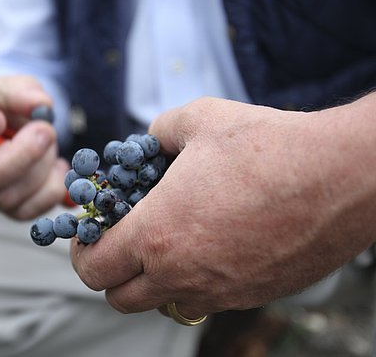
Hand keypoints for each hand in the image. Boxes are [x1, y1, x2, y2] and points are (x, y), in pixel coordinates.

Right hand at [0, 75, 68, 219]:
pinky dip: (52, 187)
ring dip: (39, 165)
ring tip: (48, 137)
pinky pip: (29, 210)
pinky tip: (56, 165)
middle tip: (45, 130)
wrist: (16, 128)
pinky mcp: (5, 211)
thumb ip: (18, 91)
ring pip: (6, 196)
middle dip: (18, 156)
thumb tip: (40, 105)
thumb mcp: (5, 88)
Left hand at [71, 96, 375, 318]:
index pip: (93, 268)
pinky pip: (204, 301)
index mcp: (157, 234)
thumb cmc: (267, 146)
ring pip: (162, 305)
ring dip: (151, 281)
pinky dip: (191, 283)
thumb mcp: (198, 120)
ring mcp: (219, 291)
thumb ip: (159, 132)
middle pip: (120, 298)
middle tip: (120, 241)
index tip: (90, 234)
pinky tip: (207, 247)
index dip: (83, 252)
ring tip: (165, 243)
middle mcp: (182, 274)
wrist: (341, 175)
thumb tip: (149, 140)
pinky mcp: (252, 296)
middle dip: (110, 272)